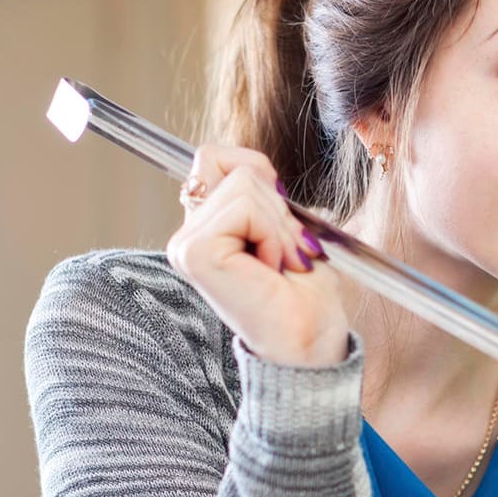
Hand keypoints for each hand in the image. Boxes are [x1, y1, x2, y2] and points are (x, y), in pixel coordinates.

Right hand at [166, 144, 348, 367]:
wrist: (311, 339)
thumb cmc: (304, 292)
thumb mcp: (286, 225)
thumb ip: (260, 191)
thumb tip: (255, 165)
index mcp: (204, 227)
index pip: (214, 157)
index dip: (259, 174)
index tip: (281, 221)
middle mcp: (187, 236)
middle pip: (235, 166)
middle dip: (278, 206)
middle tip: (287, 253)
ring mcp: (186, 245)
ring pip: (244, 184)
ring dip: (279, 225)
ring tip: (280, 264)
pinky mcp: (196, 253)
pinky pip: (245, 206)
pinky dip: (273, 234)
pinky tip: (271, 270)